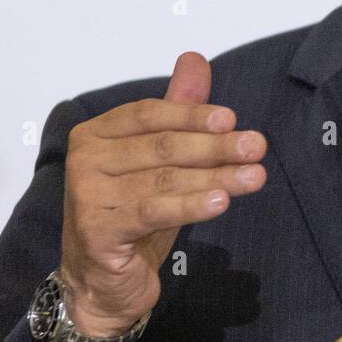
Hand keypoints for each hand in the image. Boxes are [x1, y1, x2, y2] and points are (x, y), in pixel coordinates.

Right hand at [58, 51, 266, 336]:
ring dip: (216, 175)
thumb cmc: (132, 215)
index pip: (149, 114)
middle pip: (161, 146)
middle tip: (257, 146)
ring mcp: (87, 196)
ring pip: (164, 179)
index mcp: (96, 134)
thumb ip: (176, 111)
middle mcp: (85, 160)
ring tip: (255, 176)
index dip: (192, 114)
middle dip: (215, 146)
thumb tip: (194, 59)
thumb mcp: (159, 161)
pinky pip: (154, 211)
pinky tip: (222, 200)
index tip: (232, 119)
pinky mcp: (97, 231)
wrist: (102, 282)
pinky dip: (191, 204)